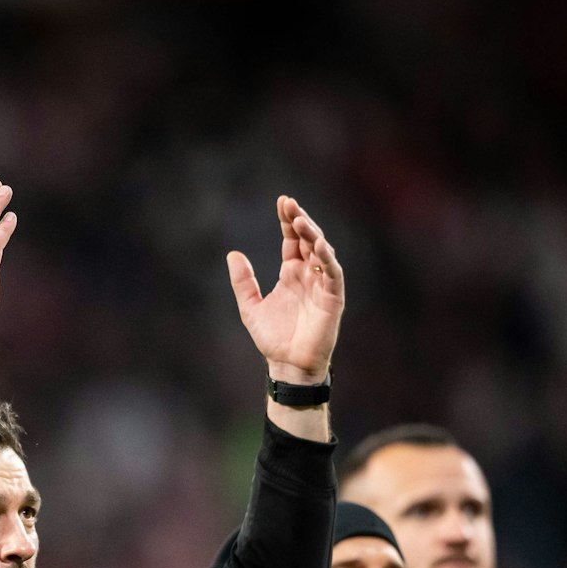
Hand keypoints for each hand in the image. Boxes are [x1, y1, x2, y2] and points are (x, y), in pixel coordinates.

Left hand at [227, 195, 344, 385]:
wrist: (286, 365)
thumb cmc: (273, 338)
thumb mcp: (250, 307)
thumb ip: (243, 282)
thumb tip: (233, 254)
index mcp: (291, 273)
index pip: (292, 240)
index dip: (288, 221)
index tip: (282, 202)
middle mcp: (309, 275)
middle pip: (308, 240)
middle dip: (300, 221)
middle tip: (289, 204)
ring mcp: (322, 286)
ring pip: (322, 252)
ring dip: (313, 235)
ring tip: (300, 220)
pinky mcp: (333, 299)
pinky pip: (333, 274)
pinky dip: (327, 259)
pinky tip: (318, 246)